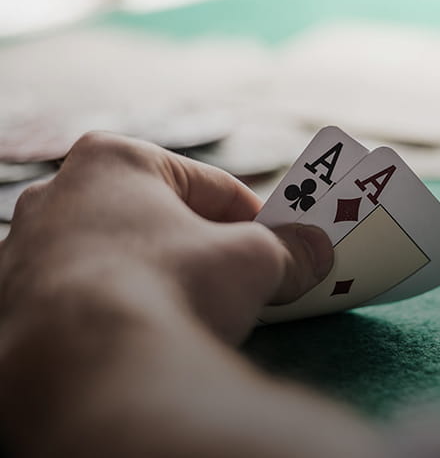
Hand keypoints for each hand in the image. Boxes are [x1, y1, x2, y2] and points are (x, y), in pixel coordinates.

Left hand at [0, 131, 332, 342]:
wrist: (89, 372)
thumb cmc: (171, 288)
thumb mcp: (252, 262)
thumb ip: (287, 249)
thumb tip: (315, 250)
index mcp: (112, 160)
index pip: (208, 186)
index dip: (256, 217)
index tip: (280, 244)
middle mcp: (53, 195)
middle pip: (154, 217)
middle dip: (199, 246)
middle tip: (237, 278)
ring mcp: (22, 253)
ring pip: (113, 257)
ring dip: (155, 277)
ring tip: (191, 313)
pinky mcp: (8, 307)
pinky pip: (81, 299)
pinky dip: (115, 310)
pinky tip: (141, 335)